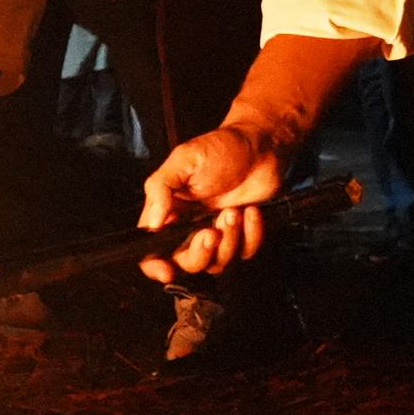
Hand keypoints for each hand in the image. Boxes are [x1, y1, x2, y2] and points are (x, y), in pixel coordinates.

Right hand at [137, 125, 285, 282]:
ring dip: (229, 240)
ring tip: (234, 211)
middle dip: (200, 253)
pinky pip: (246, 252)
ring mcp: (217, 234)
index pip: (152, 250)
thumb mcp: (184, 160)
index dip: (155, 265)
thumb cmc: (221, 148)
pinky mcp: (243, 235)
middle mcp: (190, 227)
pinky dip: (251, 234)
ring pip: (218, 263)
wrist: (261, 145)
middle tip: (211, 232)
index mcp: (169, 211)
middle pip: (187, 263)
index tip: (167, 269)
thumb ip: (161, 187)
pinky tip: (251, 211)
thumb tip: (153, 222)